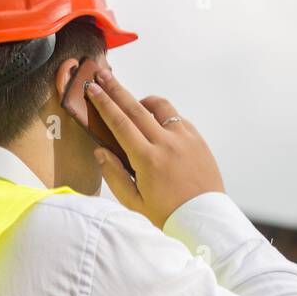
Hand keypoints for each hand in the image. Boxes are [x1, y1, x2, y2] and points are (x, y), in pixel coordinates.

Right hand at [86, 68, 223, 227]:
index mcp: (147, 160)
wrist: (203, 220)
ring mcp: (185, 139)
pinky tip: (157, 125)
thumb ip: (114, 175)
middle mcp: (166, 144)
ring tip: (133, 104)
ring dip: (143, 102)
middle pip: (136, 107)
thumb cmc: (167, 215)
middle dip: (117, 90)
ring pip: (160, 107)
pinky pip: (178, 119)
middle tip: (103, 75)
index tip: (93, 89)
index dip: (104, 104)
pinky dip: (164, 117)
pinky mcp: (198, 141)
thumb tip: (101, 151)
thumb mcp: (134, 202)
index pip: (120, 123)